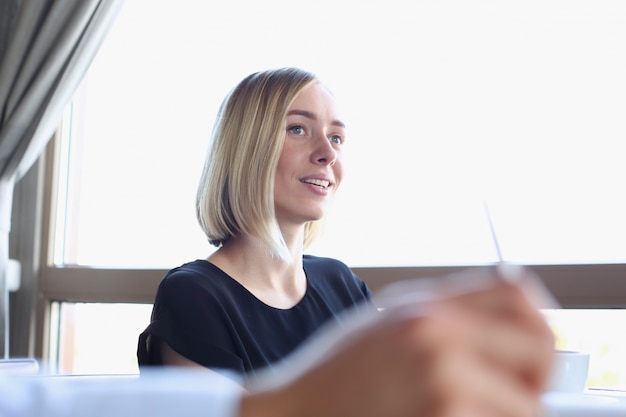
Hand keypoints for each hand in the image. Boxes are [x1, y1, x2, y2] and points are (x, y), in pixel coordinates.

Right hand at [240, 267, 554, 416]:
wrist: (297, 415)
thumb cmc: (339, 375)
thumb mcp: (389, 324)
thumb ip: (449, 314)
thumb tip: (515, 310)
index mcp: (426, 309)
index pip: (520, 297)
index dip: (535, 322)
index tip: (526, 350)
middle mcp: (438, 340)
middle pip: (541, 349)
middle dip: (531, 378)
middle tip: (508, 394)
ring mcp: (442, 388)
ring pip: (524, 408)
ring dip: (502, 415)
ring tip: (458, 412)